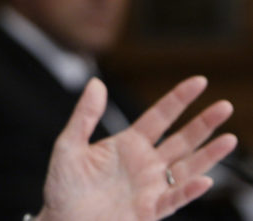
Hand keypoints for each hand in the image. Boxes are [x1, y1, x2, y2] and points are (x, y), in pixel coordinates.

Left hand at [36, 76, 236, 220]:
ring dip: (208, 155)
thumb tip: (95, 83)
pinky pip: (174, 199)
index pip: (159, 117)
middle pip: (181, 139)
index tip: (199, 82)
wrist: (61, 220)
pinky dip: (189, 190)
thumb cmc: (63, 186)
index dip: (179, 99)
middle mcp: (144, 163)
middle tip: (225, 106)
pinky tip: (204, 179)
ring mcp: (150, 187)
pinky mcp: (149, 210)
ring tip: (229, 139)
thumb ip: (85, 115)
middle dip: (203, 123)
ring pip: (187, 168)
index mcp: (127, 144)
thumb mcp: (69, 145)